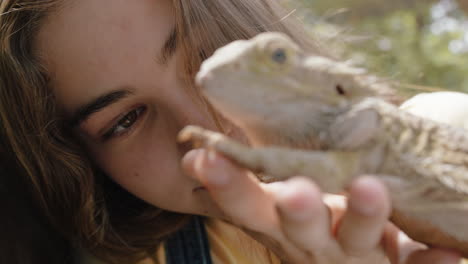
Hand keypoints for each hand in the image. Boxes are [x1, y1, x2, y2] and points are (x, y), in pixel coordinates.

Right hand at [182, 149, 461, 263]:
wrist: (356, 263)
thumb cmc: (317, 224)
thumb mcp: (283, 204)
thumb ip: (251, 184)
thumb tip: (190, 156)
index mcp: (282, 225)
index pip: (248, 205)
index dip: (226, 185)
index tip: (200, 157)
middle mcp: (315, 244)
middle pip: (299, 229)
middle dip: (295, 210)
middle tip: (294, 191)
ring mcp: (358, 258)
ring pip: (359, 242)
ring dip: (365, 219)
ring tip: (372, 190)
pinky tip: (449, 255)